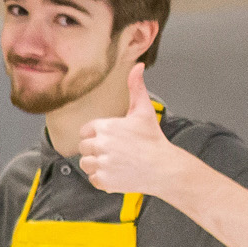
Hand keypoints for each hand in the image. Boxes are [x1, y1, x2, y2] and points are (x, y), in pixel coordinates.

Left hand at [74, 64, 197, 199]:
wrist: (164, 167)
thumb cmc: (153, 140)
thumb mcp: (144, 111)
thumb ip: (136, 88)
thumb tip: (137, 66)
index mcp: (106, 127)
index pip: (85, 131)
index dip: (96, 134)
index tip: (110, 138)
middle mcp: (100, 145)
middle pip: (83, 147)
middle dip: (96, 149)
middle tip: (115, 151)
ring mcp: (101, 164)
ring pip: (85, 164)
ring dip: (97, 164)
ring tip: (115, 162)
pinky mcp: (103, 180)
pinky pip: (92, 179)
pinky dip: (102, 178)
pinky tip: (117, 172)